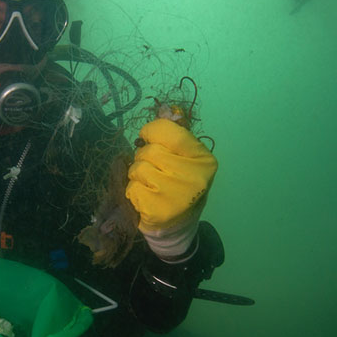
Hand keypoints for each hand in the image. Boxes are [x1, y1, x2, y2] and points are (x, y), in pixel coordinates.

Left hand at [125, 119, 216, 259]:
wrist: (178, 226)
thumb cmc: (180, 186)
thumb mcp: (186, 160)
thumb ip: (175, 138)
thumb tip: (162, 110)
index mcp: (204, 160)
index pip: (169, 131)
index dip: (152, 131)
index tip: (148, 138)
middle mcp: (194, 177)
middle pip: (150, 151)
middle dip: (144, 158)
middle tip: (153, 169)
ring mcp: (176, 196)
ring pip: (138, 169)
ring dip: (137, 175)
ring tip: (150, 185)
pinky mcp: (157, 210)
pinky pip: (132, 188)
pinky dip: (133, 192)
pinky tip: (146, 199)